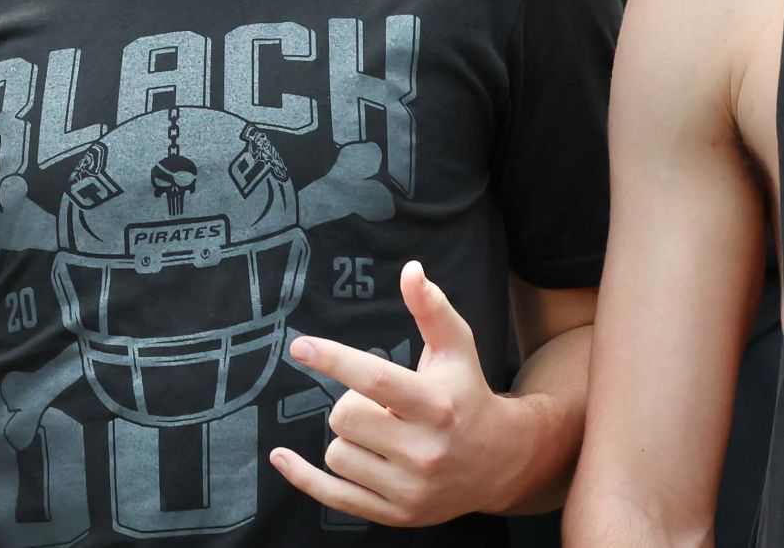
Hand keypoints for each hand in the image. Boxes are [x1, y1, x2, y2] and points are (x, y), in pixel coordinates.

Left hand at [270, 260, 542, 524]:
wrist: (501, 461)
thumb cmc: (468, 393)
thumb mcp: (457, 348)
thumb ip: (432, 309)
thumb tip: (411, 270)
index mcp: (436, 406)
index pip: (375, 381)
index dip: (334, 360)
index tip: (300, 346)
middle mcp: (424, 451)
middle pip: (346, 417)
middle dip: (350, 404)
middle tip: (377, 405)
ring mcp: (410, 488)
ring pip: (337, 453)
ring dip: (347, 438)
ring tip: (381, 434)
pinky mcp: (396, 514)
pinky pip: (333, 496)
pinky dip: (304, 478)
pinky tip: (282, 458)